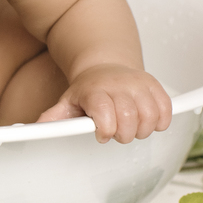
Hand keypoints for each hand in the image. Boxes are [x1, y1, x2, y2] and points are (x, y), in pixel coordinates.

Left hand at [35, 64, 171, 143]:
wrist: (104, 68)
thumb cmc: (87, 91)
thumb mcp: (67, 103)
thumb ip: (54, 119)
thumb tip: (36, 132)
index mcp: (95, 91)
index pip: (105, 114)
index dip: (105, 130)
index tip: (101, 135)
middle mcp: (118, 85)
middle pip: (129, 119)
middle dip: (123, 134)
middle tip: (117, 132)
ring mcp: (138, 84)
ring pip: (150, 116)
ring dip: (142, 130)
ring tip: (131, 128)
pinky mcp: (154, 85)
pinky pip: (165, 108)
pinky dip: (160, 121)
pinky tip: (147, 122)